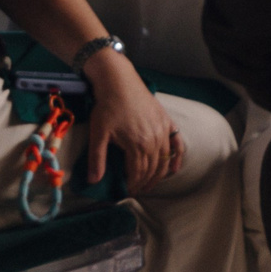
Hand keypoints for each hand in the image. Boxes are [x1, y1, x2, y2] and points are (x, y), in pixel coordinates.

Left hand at [81, 57, 184, 188]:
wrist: (119, 81)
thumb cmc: (107, 106)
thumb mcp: (98, 133)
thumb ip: (97, 159)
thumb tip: (93, 181)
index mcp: (137, 144)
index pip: (138, 173)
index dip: (133, 184)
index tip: (127, 191)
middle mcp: (154, 140)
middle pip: (153, 169)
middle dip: (145, 182)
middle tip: (137, 190)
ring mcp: (163, 130)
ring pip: (164, 159)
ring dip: (159, 175)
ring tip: (150, 184)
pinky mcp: (167, 121)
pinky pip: (176, 143)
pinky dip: (177, 157)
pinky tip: (174, 169)